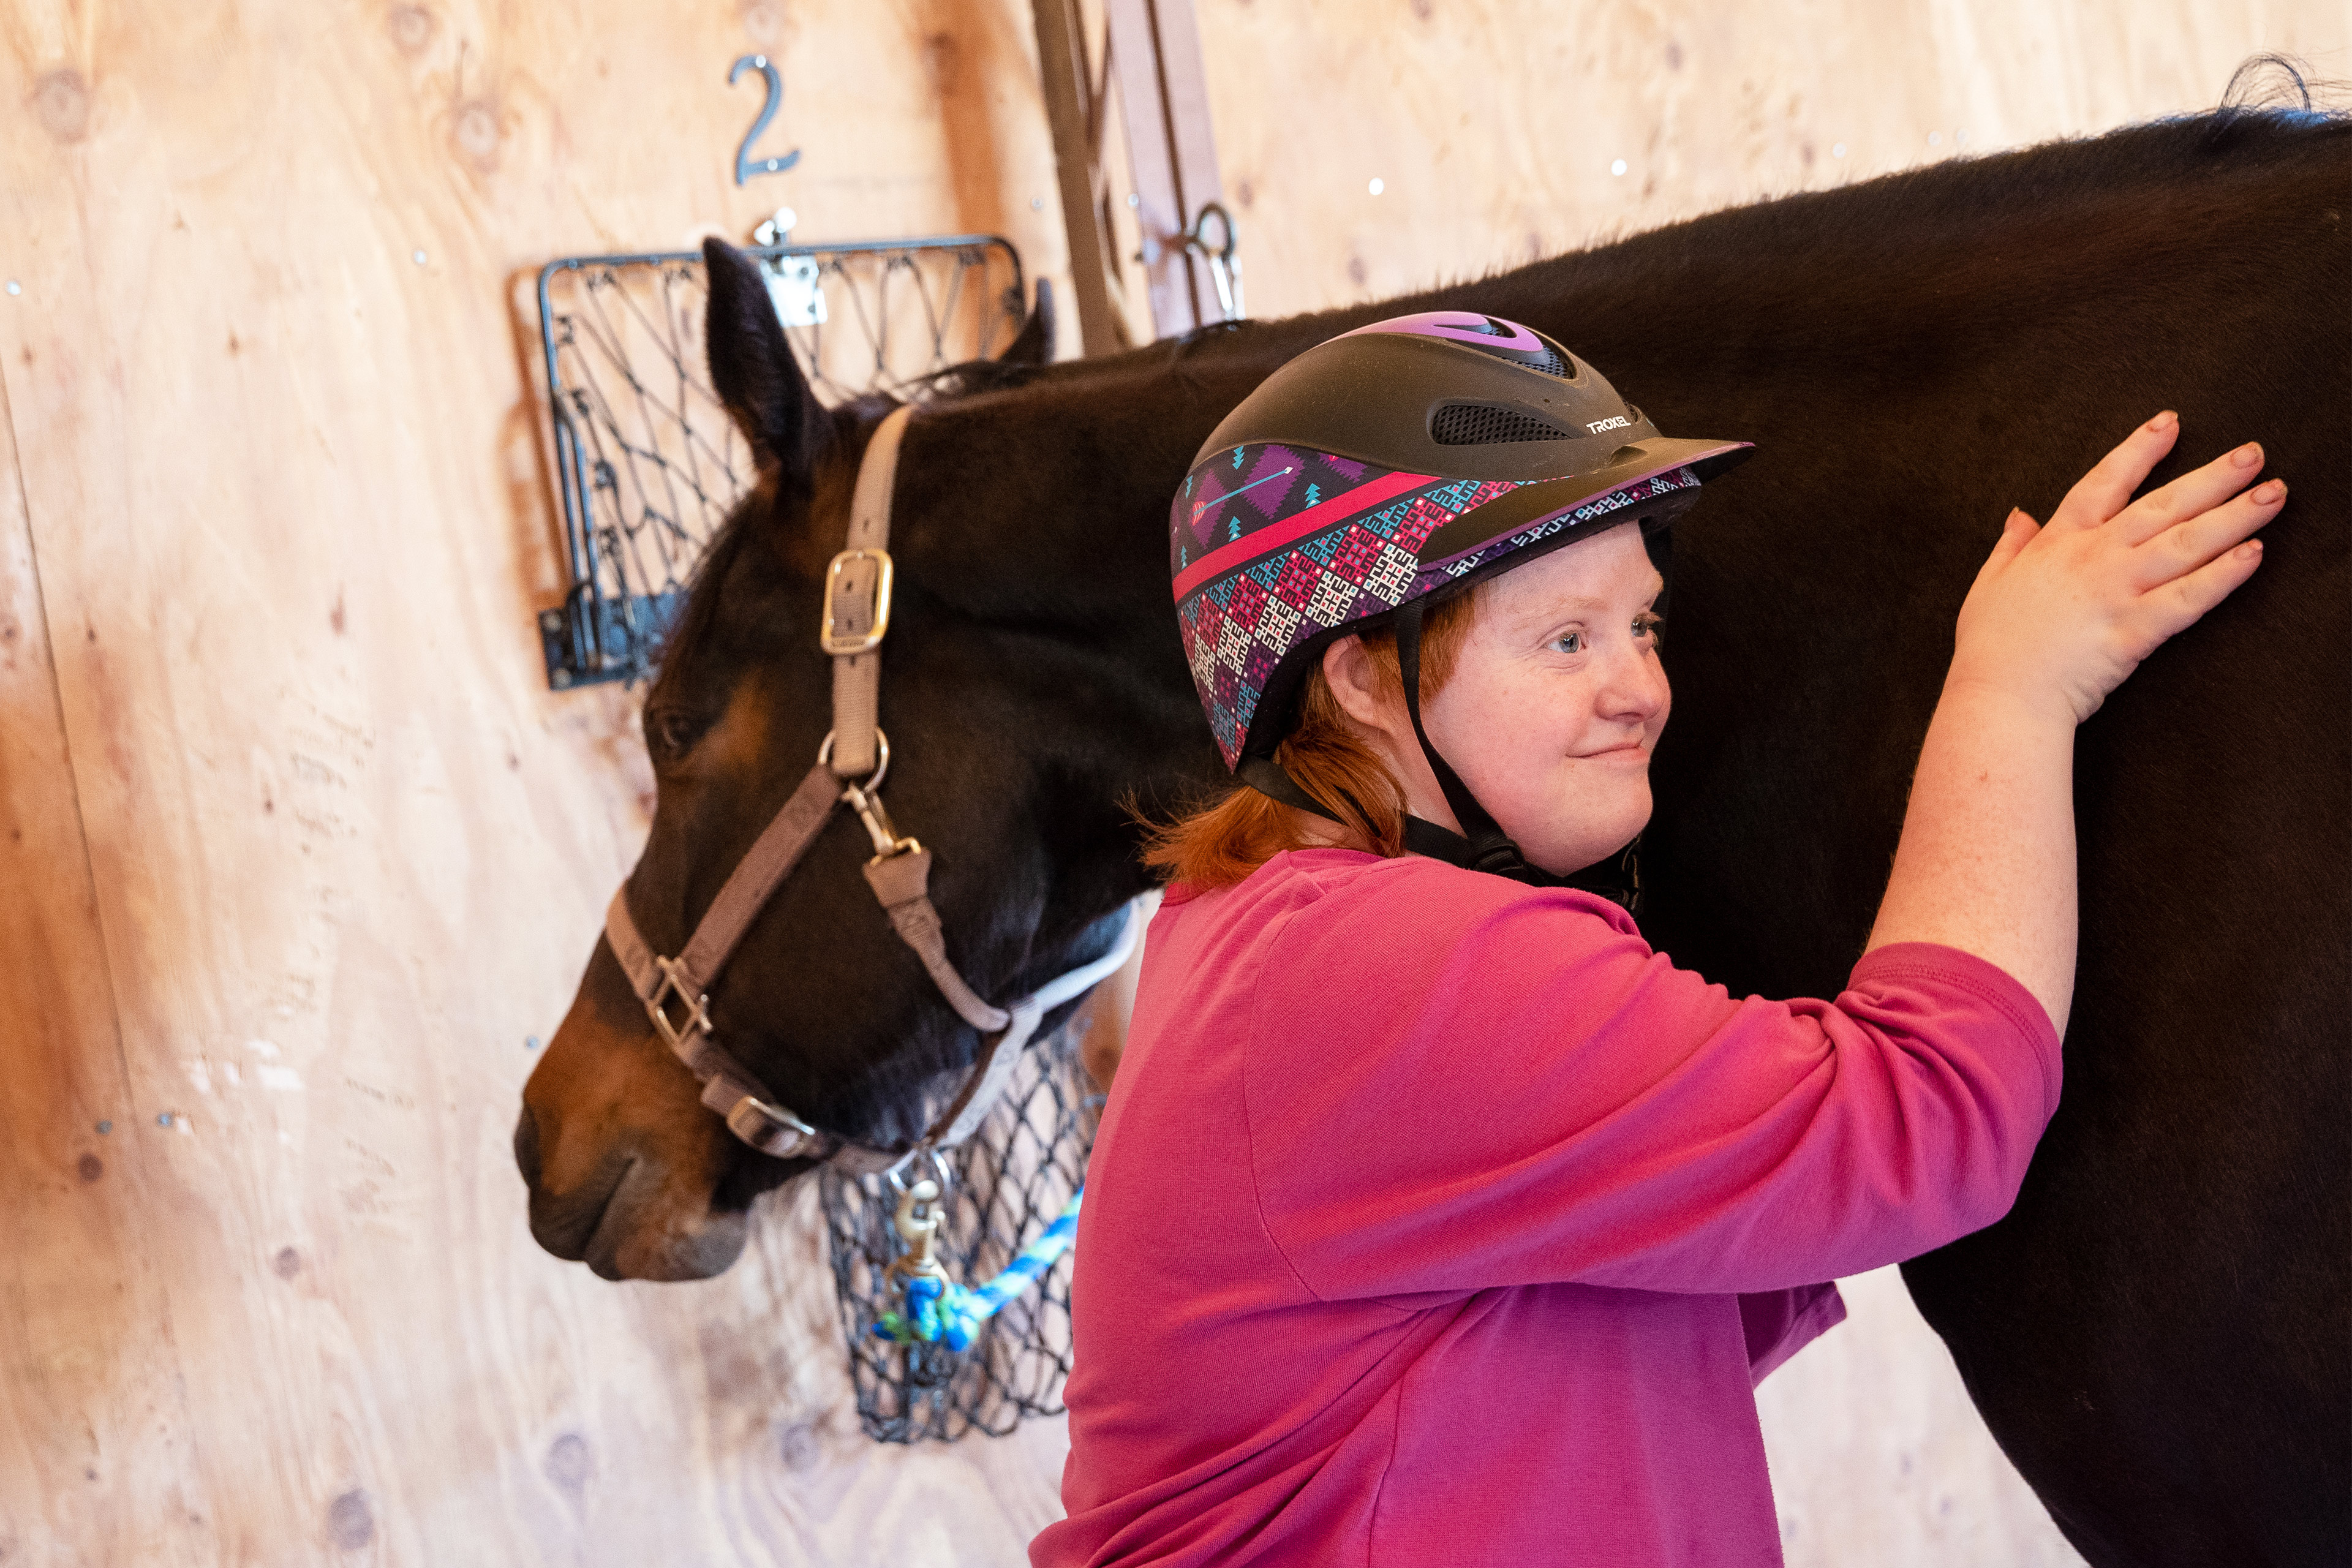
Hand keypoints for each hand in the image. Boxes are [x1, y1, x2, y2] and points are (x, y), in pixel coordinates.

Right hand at [1948, 412, 2281, 725]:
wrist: (2000, 695)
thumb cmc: (1990, 646)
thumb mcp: (1989, 583)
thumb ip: (2010, 545)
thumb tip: (2019, 515)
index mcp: (2057, 543)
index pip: (2104, 483)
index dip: (2139, 450)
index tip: (2171, 424)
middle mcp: (2093, 558)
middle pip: (2163, 506)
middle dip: (2213, 477)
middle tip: (2253, 456)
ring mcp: (2116, 591)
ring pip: (2185, 544)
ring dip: (2234, 516)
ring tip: (2273, 495)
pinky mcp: (2135, 630)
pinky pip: (2189, 598)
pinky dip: (2223, 576)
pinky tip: (2252, 554)